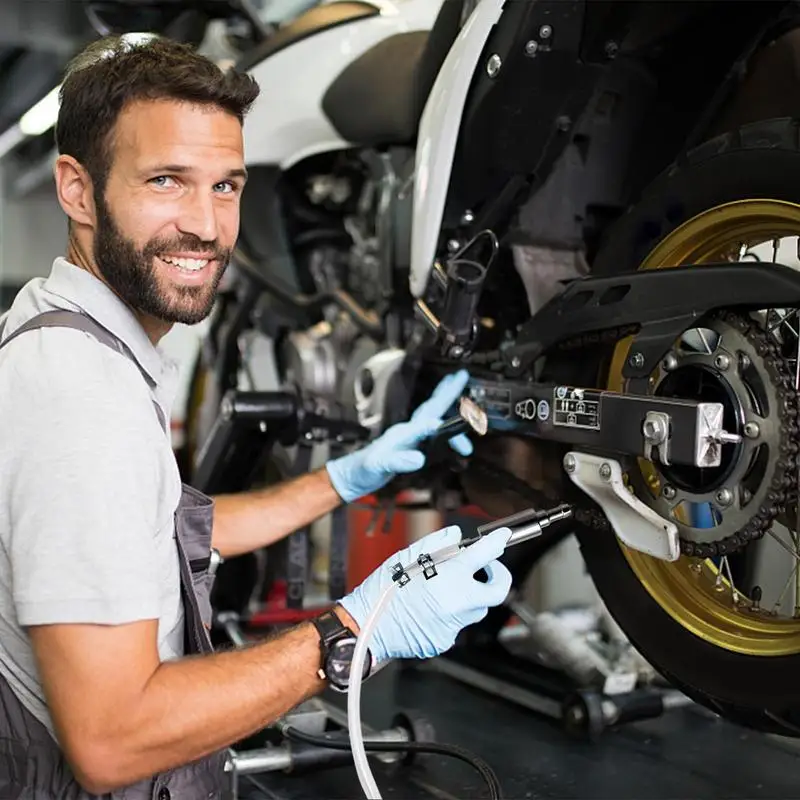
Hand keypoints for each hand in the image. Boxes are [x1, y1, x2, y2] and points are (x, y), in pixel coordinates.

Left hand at [326, 370, 472, 502]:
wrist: (354, 476)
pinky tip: (447, 421)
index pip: (427, 424)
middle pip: (432, 407)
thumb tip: (418, 458)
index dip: (444, 428)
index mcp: (402, 433)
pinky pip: (432, 428)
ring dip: (446, 402)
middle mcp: (407, 430)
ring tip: (459, 391)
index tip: (461, 437)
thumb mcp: (378, 466)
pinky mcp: (411, 444)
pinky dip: (443, 421)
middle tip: (461, 375)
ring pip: (432, 414)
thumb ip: (397, 461)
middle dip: (447, 391)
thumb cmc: (363, 470)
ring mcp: (410, 436)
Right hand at [339, 525, 511, 662]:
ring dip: (471, 594)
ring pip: (476, 608)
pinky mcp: (444, 640)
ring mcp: (453, 625)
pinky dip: (452, 612)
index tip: (501, 537)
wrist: (367, 627)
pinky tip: (431, 606)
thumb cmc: (383, 590)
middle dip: (498, 576)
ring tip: (448, 586)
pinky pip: (457, 624)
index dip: (497, 542)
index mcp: (450, 577)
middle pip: (498, 591)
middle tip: (487, 566)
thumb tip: (456, 536)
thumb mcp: (408, 556)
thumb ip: (437, 543)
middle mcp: (458, 603)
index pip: (486, 554)